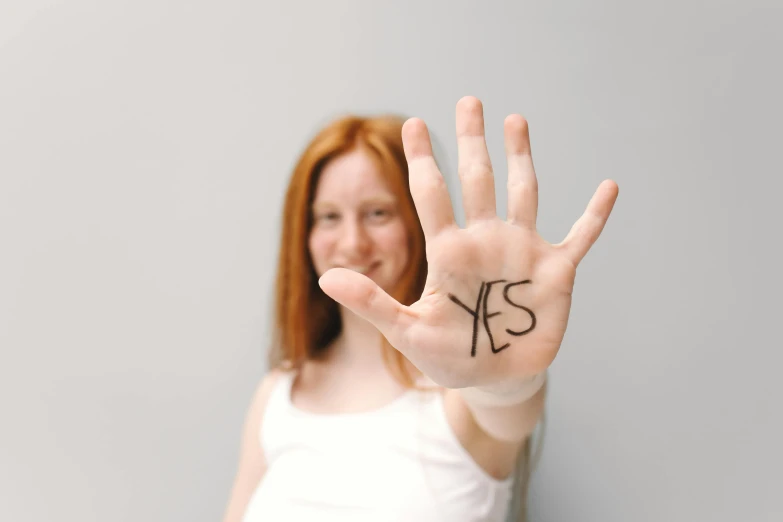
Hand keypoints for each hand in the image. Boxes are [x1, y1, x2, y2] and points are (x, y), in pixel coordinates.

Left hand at [318, 96, 617, 388]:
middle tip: (469, 101)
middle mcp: (485, 241)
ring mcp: (522, 253)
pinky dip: (595, 216)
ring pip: (523, 194)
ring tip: (516, 120)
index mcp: (449, 252)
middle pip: (477, 180)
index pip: (432, 195)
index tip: (415, 124)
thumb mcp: (406, 331)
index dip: (424, 159)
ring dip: (521, 159)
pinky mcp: (555, 273)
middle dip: (473, 141)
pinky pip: (580, 237)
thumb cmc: (448, 356)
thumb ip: (372, 304)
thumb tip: (327, 277)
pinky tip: (609, 187)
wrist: (492, 379)